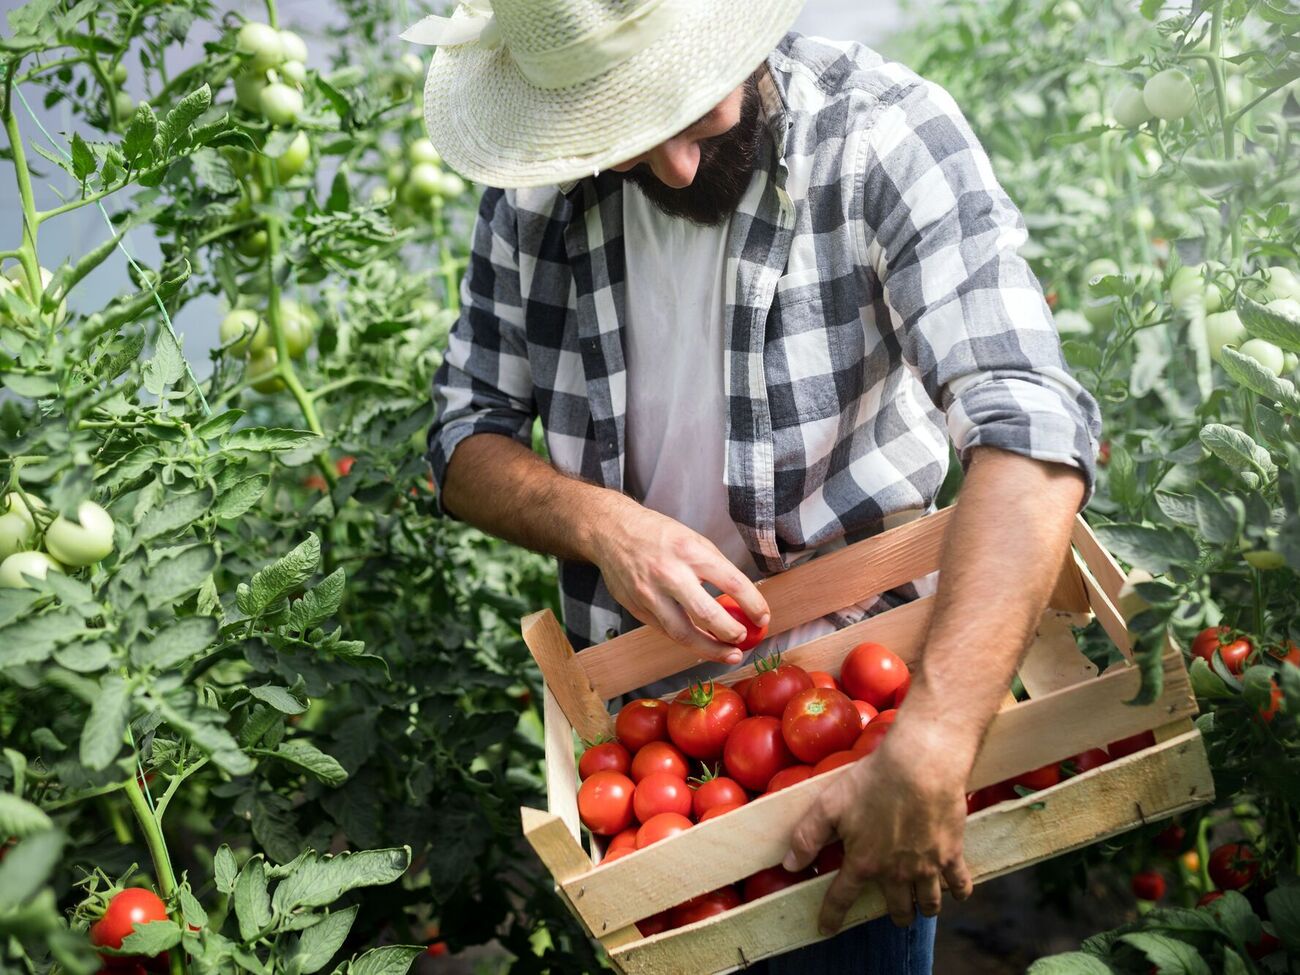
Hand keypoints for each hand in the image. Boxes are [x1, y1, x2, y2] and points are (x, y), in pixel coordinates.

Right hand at [586, 494, 768, 662]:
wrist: (611, 531)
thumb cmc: (658, 534)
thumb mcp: (693, 539)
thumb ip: (715, 567)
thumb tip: (742, 597)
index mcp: (691, 551)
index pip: (733, 583)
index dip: (754, 605)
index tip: (763, 617)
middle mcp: (670, 574)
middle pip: (708, 614)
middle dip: (732, 633)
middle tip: (745, 639)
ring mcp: (650, 594)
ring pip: (683, 633)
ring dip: (711, 649)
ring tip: (730, 654)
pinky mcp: (636, 608)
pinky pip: (666, 631)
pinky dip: (687, 640)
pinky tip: (701, 644)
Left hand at [783, 720, 973, 932]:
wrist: (921, 765)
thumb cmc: (873, 781)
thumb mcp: (829, 805)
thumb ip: (807, 837)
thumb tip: (790, 864)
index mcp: (864, 862)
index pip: (842, 897)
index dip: (832, 915)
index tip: (826, 929)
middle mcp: (896, 872)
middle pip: (897, 908)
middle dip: (895, 915)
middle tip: (896, 914)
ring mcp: (927, 866)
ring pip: (928, 902)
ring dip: (924, 908)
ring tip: (922, 906)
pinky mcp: (952, 853)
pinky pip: (959, 883)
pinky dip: (959, 891)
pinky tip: (957, 892)